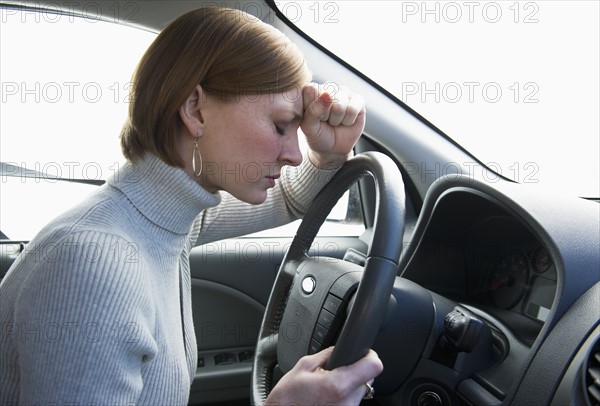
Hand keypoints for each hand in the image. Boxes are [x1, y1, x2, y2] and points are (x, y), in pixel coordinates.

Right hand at [264, 347, 382, 404]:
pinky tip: (327, 397)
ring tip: (327, 386)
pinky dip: (343, 396)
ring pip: (360, 391)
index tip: (364, 353)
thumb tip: (339, 349)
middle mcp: (348, 402)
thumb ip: (326, 355)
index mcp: (338, 385)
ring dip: (349, 385)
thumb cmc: (288, 399)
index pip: (373, 366)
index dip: (369, 356)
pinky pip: (352, 401)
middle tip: (336, 371)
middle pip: (368, 378)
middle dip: (355, 370)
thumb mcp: (303, 367)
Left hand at [301, 83, 365, 168]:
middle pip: (328, 97)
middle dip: (325, 115)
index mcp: (312, 90)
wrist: (332, 148)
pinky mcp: (358, 100)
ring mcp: (344, 93)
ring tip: (334, 122)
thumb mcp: (308, 127)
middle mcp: (329, 88)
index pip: (311, 90)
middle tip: (325, 121)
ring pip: (340, 104)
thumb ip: (313, 111)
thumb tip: (327, 95)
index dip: (312, 108)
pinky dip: (348, 120)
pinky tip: (345, 122)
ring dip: (337, 119)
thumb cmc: (317, 135)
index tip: (312, 118)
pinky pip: (353, 108)